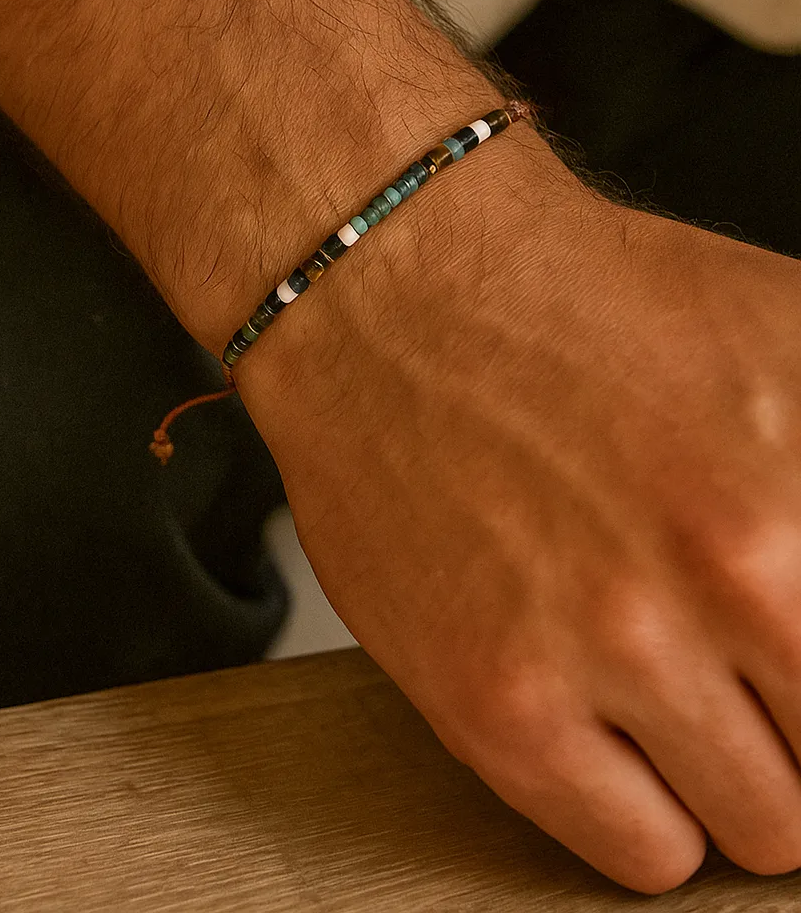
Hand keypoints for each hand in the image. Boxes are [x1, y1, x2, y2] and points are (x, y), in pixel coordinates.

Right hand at [239, 160, 800, 892]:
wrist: (392, 300)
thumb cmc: (561, 307)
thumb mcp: (786, 333)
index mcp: (797, 501)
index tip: (790, 665)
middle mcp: (721, 585)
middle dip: (794, 723)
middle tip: (739, 667)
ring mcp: (598, 653)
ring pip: (751, 830)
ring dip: (724, 772)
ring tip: (665, 689)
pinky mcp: (493, 703)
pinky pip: (639, 852)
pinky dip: (643, 810)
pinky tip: (604, 725)